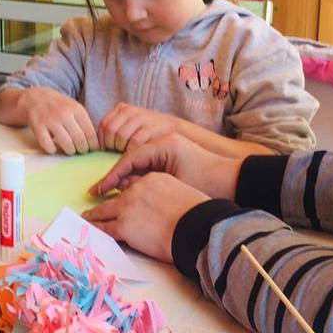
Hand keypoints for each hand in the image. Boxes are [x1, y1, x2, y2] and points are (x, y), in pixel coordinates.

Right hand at [20, 87, 98, 154]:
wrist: (35, 98)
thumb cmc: (58, 106)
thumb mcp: (74, 107)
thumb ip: (83, 121)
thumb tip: (95, 141)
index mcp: (76, 109)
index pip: (90, 132)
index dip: (93, 144)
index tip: (92, 148)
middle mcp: (64, 114)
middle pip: (79, 140)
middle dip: (83, 149)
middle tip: (81, 150)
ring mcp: (50, 120)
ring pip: (66, 144)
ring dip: (70, 151)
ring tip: (70, 150)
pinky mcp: (38, 127)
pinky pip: (48, 145)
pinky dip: (52, 150)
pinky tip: (54, 147)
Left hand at [83, 172, 209, 261]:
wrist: (195, 227)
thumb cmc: (197, 215)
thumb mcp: (182, 193)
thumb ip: (168, 194)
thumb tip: (166, 205)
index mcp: (153, 179)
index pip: (134, 183)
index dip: (126, 192)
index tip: (121, 195)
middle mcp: (137, 189)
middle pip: (116, 195)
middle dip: (105, 199)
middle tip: (95, 202)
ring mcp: (127, 208)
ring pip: (104, 210)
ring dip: (94, 214)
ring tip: (86, 216)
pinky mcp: (123, 226)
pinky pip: (105, 227)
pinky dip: (96, 227)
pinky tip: (90, 228)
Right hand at [91, 132, 240, 200]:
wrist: (233, 181)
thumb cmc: (207, 184)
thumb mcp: (173, 184)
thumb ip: (146, 183)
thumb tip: (123, 188)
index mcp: (164, 143)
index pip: (130, 157)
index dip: (112, 175)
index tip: (99, 189)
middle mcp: (163, 140)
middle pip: (130, 156)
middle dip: (115, 175)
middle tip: (99, 192)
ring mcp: (167, 146)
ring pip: (136, 160)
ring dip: (124, 175)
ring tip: (111, 192)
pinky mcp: (170, 154)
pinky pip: (146, 163)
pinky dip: (135, 175)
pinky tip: (128, 189)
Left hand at [97, 103, 175, 152]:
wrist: (173, 130)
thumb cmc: (147, 133)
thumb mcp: (129, 126)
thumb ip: (113, 132)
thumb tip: (94, 146)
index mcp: (122, 109)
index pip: (103, 125)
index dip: (103, 140)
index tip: (108, 150)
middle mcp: (130, 111)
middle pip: (110, 130)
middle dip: (111, 145)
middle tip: (119, 152)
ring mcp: (141, 118)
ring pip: (120, 136)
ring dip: (121, 149)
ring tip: (128, 153)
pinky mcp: (151, 128)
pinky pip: (134, 143)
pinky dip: (132, 152)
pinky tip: (137, 154)